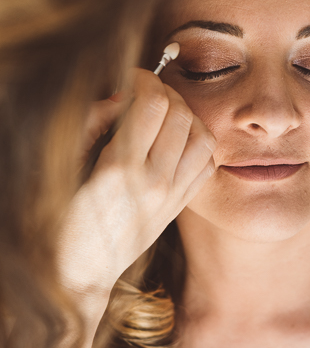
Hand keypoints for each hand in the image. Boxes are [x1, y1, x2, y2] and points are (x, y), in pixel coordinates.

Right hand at [57, 68, 215, 316]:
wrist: (82, 270)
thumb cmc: (64, 216)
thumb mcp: (68, 165)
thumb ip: (94, 121)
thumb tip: (123, 94)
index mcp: (119, 170)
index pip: (152, 104)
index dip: (143, 79)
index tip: (131, 77)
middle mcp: (153, 183)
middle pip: (180, 114)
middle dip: (165, 91)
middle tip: (146, 92)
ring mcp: (171, 197)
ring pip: (203, 136)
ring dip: (188, 116)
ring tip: (166, 114)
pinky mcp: (179, 207)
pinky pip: (207, 164)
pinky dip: (200, 143)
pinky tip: (179, 140)